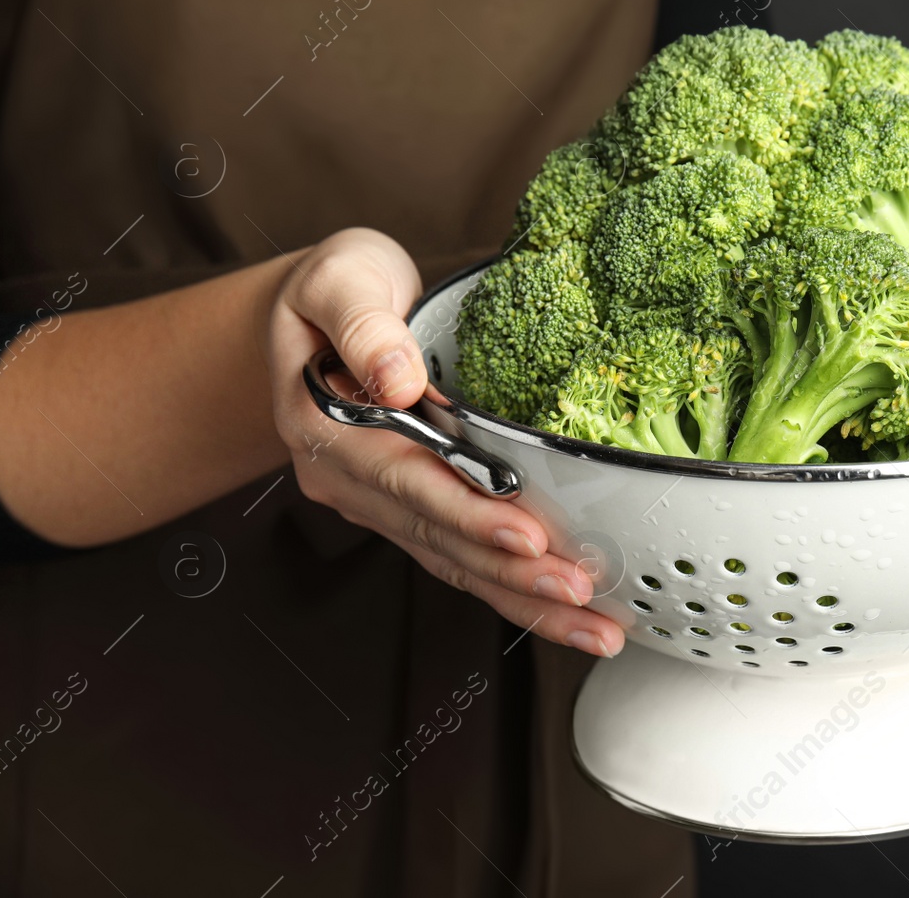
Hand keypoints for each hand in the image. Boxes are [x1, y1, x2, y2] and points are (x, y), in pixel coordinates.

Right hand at [265, 228, 624, 656]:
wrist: (315, 314)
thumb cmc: (333, 292)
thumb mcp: (340, 280)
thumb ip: (364, 324)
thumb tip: (398, 378)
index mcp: (328, 428)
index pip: (405, 481)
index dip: (467, 511)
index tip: (526, 534)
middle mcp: (351, 480)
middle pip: (438, 539)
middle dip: (512, 575)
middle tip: (579, 596)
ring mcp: (380, 502)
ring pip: (455, 563)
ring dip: (524, 600)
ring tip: (593, 628)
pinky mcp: (411, 509)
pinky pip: (462, 558)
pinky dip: (514, 588)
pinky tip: (566, 612)